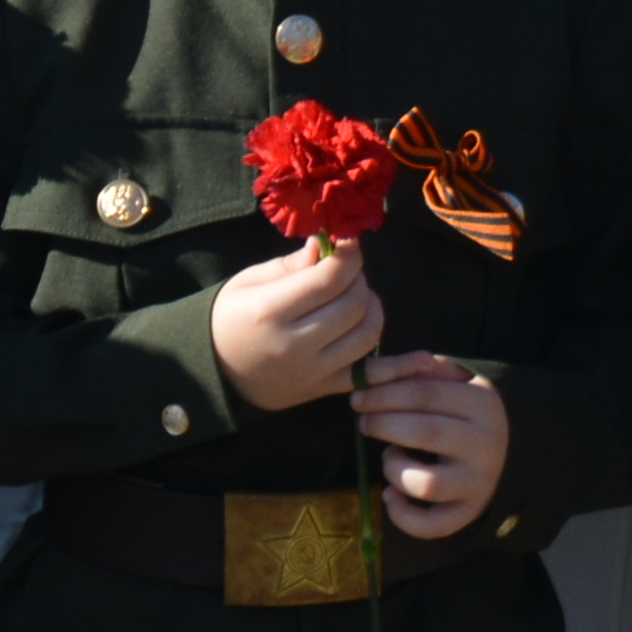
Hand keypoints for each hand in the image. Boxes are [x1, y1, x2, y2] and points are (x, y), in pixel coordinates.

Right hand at [211, 239, 380, 413]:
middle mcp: (292, 345)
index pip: (331, 278)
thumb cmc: (231, 317)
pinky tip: (421, 360)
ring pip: (367, 335)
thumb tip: (333, 242)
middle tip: (348, 273)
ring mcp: (309, 372)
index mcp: (271, 312)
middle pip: (354, 305)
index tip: (349, 245)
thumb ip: (296, 264)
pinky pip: (366, 377)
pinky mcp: (321, 389)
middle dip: (359, 280)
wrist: (210, 371)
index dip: (350, 255)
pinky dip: (395, 368)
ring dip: (372, 309)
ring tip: (356, 299)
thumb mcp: (252, 281)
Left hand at [353, 351, 509, 538]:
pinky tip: (391, 496)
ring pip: (427, 484)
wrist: (515, 450)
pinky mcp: (468, 513)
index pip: (429, 394)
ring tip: (391, 457)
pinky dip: (403, 516)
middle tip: (364, 422)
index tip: (359, 396)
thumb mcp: (461, 382)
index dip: (387, 393)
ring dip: (395, 470)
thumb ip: (424, 372)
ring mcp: (477, 482)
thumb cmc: (473, 413)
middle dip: (384, 424)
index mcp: (484, 405)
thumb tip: (378, 370)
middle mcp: (485, 444)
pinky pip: (431, 525)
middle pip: (426, 432)